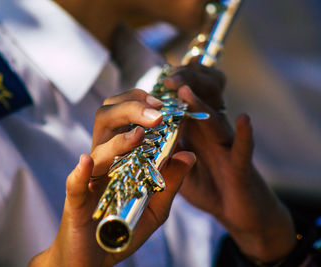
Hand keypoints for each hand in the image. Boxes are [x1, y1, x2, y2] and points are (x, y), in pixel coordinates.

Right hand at [29, 89, 195, 266]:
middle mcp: (104, 161)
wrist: (96, 259)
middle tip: (156, 113)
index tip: (166, 103)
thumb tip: (188, 154)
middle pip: (107, 119)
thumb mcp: (156, 206)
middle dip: (130, 109)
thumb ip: (171, 182)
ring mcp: (89, 179)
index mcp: (121, 157)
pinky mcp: (75, 201)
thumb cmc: (124, 230)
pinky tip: (87, 163)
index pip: (127, 119)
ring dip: (119, 140)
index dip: (142, 104)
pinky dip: (80, 172)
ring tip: (140, 135)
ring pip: (98, 148)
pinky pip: (74, 183)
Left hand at [164, 64, 296, 261]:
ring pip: (217, 119)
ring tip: (184, 91)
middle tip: (167, 77)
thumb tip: (143, 133)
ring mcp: (226, 147)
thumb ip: (165, 146)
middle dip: (186, 83)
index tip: (159, 74)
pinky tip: (243, 119)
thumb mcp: (179, 163)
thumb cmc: (207, 185)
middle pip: (204, 98)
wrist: (237, 210)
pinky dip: (244, 135)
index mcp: (196, 128)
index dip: (176, 83)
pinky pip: (243, 150)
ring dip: (201, 104)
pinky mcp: (240, 168)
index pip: (187, 98)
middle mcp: (212, 132)